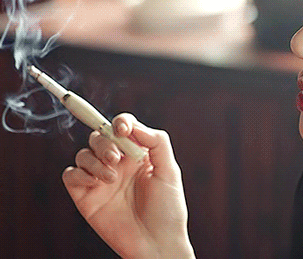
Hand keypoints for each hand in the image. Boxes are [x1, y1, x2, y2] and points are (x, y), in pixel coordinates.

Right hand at [63, 113, 194, 258]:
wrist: (156, 243)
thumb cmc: (167, 209)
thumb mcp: (169, 171)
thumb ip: (156, 142)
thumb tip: (133, 125)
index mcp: (139, 154)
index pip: (123, 127)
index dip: (120, 122)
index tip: (122, 129)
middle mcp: (118, 164)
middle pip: (99, 136)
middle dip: (105, 142)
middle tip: (116, 159)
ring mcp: (101, 179)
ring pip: (84, 154)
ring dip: (95, 160)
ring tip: (111, 179)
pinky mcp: (85, 196)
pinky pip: (70, 175)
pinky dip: (79, 174)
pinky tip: (96, 183)